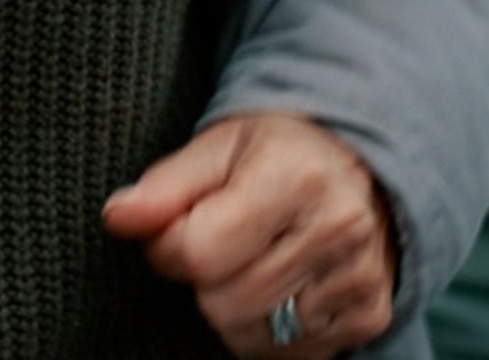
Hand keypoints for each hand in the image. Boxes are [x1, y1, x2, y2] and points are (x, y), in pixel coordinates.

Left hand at [104, 112, 393, 355]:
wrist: (362, 166)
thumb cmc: (276, 153)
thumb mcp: (218, 148)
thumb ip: (165, 187)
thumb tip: (117, 217)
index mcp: (295, 176)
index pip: (200, 251)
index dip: (168, 248)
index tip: (176, 229)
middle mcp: (337, 227)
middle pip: (225, 303)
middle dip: (203, 282)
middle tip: (216, 249)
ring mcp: (360, 276)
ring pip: (254, 337)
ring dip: (232, 312)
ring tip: (246, 267)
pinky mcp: (371, 314)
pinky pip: (294, 354)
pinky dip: (271, 333)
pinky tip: (278, 289)